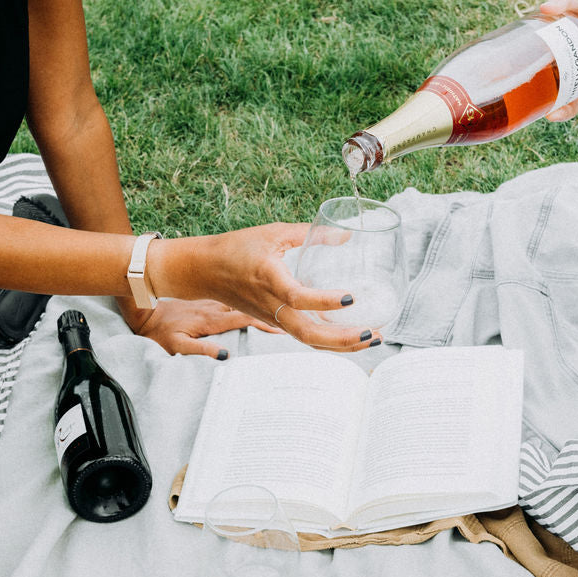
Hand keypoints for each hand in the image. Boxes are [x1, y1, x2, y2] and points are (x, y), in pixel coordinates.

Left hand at [122, 297, 281, 358]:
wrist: (145, 314)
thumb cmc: (160, 333)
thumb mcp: (176, 346)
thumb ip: (199, 350)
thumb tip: (225, 357)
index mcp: (211, 320)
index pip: (243, 320)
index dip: (265, 323)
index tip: (284, 327)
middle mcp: (216, 308)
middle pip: (250, 306)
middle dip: (273, 307)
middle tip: (296, 309)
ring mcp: (215, 302)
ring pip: (245, 299)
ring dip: (265, 299)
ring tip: (287, 300)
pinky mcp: (211, 301)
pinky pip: (236, 298)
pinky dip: (250, 297)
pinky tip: (264, 296)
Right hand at [154, 222, 381, 352]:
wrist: (205, 270)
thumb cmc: (237, 248)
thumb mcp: (274, 233)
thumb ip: (311, 233)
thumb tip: (347, 235)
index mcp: (269, 278)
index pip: (297, 297)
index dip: (324, 301)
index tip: (351, 297)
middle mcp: (271, 305)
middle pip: (308, 333)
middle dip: (343, 338)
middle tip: (373, 333)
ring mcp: (273, 318)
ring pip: (309, 340)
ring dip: (341, 344)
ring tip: (372, 338)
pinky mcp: (275, 322)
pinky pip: (305, 336)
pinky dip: (329, 340)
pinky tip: (352, 335)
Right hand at [540, 0, 577, 120]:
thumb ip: (564, 2)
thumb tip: (543, 8)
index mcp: (565, 52)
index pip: (543, 69)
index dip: (529, 77)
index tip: (512, 82)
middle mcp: (576, 67)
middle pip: (556, 91)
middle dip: (544, 104)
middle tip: (531, 108)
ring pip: (575, 100)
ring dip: (565, 109)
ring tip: (554, 114)